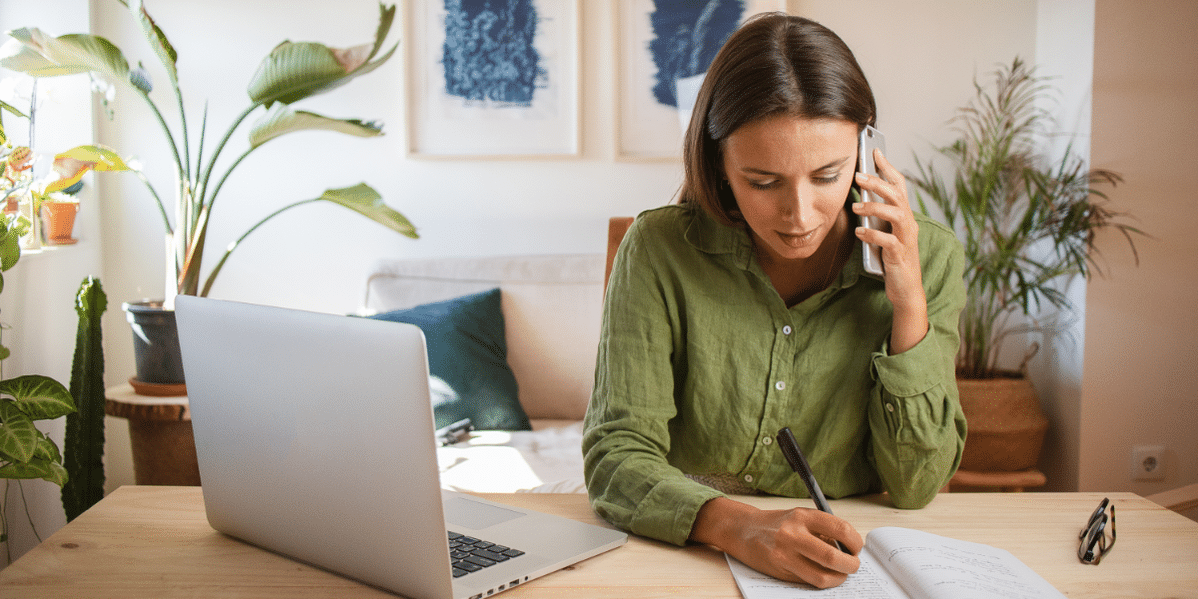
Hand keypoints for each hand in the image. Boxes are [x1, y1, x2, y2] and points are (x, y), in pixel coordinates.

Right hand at [691, 497, 862, 588]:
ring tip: (841, 574)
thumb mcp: (799, 517)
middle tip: (853, 566)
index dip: (855, 542)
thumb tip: (848, 548)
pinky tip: (823, 576)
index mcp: (803, 516)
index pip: (840, 528)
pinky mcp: (779, 569)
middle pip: (832, 556)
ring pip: (822, 575)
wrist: (743, 529)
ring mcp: (785, 553)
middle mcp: (793, 533)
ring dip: (838, 578)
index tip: (857, 548)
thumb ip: (821, 529)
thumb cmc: (776, 524)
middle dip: (850, 565)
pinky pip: (808, 581)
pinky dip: (821, 581)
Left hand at [851, 148, 927, 352]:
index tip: (875, 151)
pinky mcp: (900, 256)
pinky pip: (888, 242)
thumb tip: (859, 199)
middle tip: (858, 176)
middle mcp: (908, 224)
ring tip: (856, 207)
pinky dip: (873, 235)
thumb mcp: (883, 233)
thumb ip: (876, 217)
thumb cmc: (892, 260)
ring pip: (896, 214)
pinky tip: (859, 232)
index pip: (899, 186)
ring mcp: (906, 240)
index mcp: (904, 216)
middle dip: (878, 183)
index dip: (888, 168)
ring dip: (875, 208)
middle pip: (897, 195)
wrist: (906, 290)